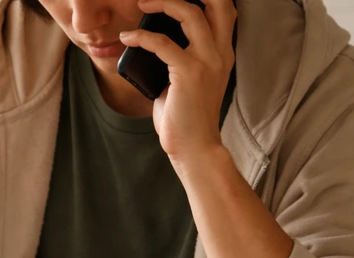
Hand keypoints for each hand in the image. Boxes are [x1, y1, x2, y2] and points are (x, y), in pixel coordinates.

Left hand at [119, 0, 235, 166]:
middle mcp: (220, 52)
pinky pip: (162, 43)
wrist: (194, 148)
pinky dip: (141, 37)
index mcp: (223, 53)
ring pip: (189, 13)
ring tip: (141, 4)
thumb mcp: (186, 82)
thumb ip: (177, 60)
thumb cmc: (186, 119)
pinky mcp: (189, 73)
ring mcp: (207, 61)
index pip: (225, 9)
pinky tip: (127, 38)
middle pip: (217, 1)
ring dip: (162, 3)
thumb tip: (151, 46)